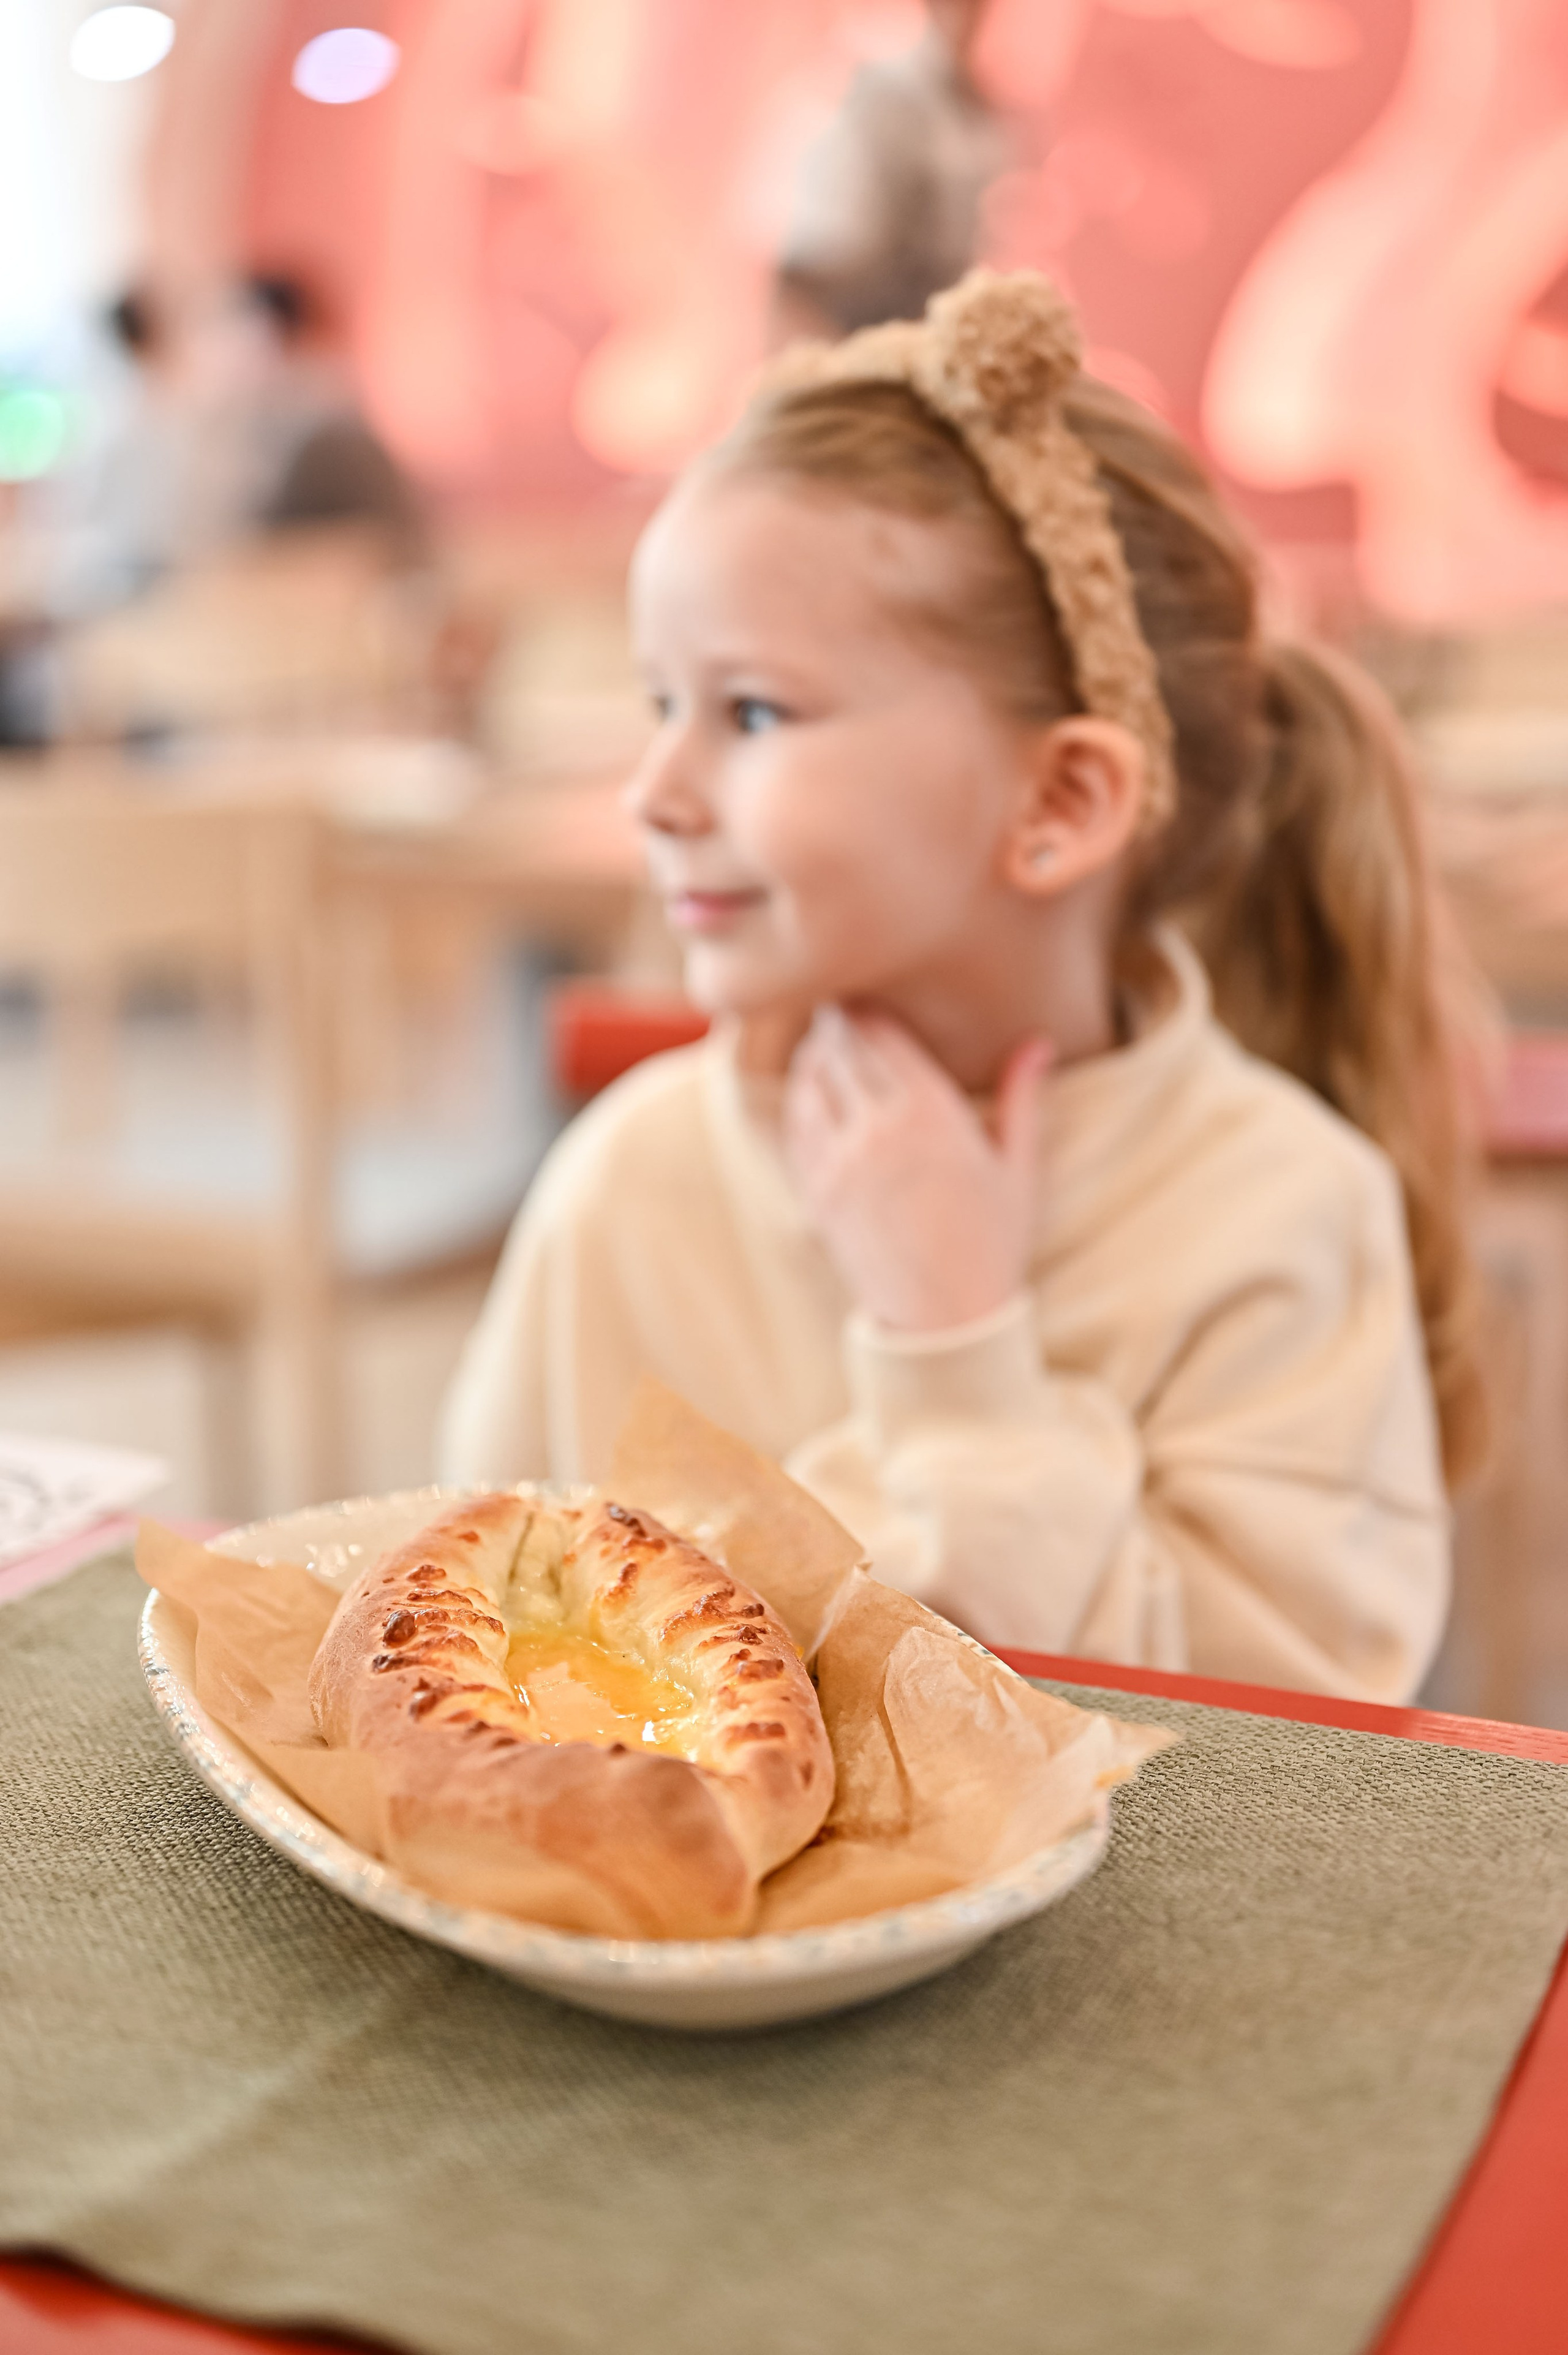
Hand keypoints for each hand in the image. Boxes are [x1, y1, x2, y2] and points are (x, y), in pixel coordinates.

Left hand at [783, 1008, 1052, 1333]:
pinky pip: (794, 1124)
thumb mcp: (1019, 1169)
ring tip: (829, 1046)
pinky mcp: (815, 1190)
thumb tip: (1038, 1043)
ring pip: (808, 1079)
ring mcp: (839, 1161)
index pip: (877, 1030)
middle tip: (845, 1009)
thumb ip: (1023, 1098)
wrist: (943, 1318)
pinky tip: (815, 1092)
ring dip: (816, 1056)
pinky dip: (801, 1098)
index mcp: (931, 1114)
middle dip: (840, 1023)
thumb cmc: (992, 1243)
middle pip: (838, 1046)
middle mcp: (877, 1130)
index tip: (872, 996)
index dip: (869, 1006)